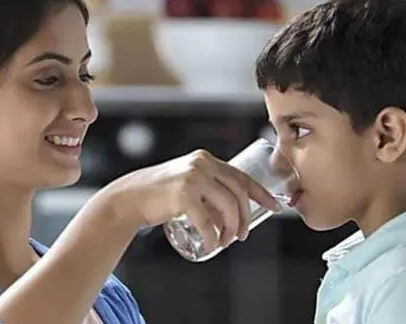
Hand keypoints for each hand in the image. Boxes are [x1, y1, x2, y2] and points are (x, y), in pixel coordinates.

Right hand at [88, 149, 280, 248]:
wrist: (130, 198)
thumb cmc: (159, 195)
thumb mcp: (189, 184)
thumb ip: (209, 189)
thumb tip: (233, 212)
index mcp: (205, 159)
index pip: (241, 176)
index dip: (261, 193)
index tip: (275, 207)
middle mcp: (201, 164)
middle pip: (237, 193)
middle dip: (245, 218)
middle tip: (242, 235)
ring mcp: (192, 178)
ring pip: (227, 206)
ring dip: (232, 228)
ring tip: (226, 241)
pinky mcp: (182, 194)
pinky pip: (207, 220)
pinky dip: (213, 236)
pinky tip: (212, 244)